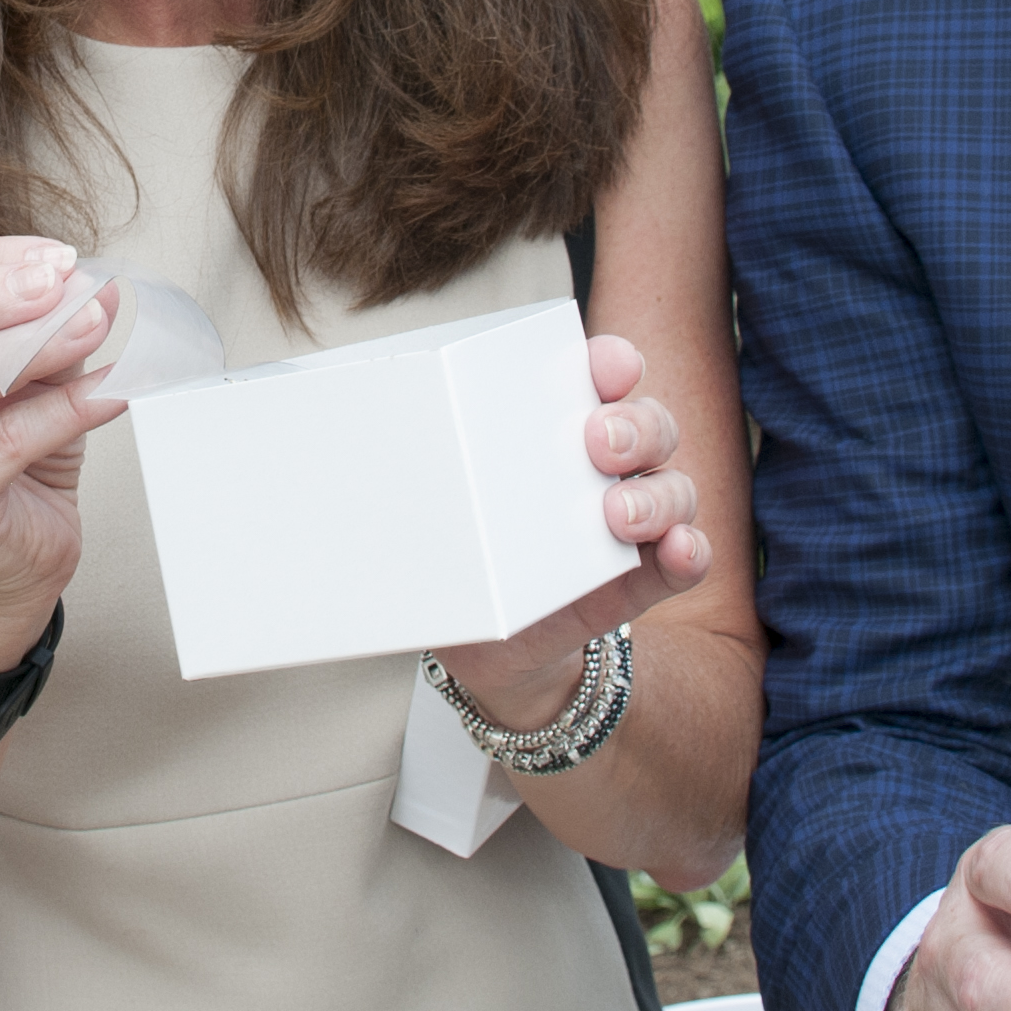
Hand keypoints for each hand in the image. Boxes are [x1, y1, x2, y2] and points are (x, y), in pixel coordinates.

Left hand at [429, 336, 711, 726]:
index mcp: (559, 431)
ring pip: (673, 489)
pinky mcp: (640, 581)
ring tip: (618, 513)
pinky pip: (680, 563)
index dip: (612, 363)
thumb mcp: (433, 507)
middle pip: (650, 427)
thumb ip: (410, 467)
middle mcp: (609, 469)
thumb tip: (322, 423)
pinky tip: (682, 550)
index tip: (603, 364)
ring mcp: (631, 526)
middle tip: (597, 441)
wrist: (486, 647)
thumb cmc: (463, 555)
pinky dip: (688, 554)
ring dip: (657, 494)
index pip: (603, 380)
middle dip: (634, 425)